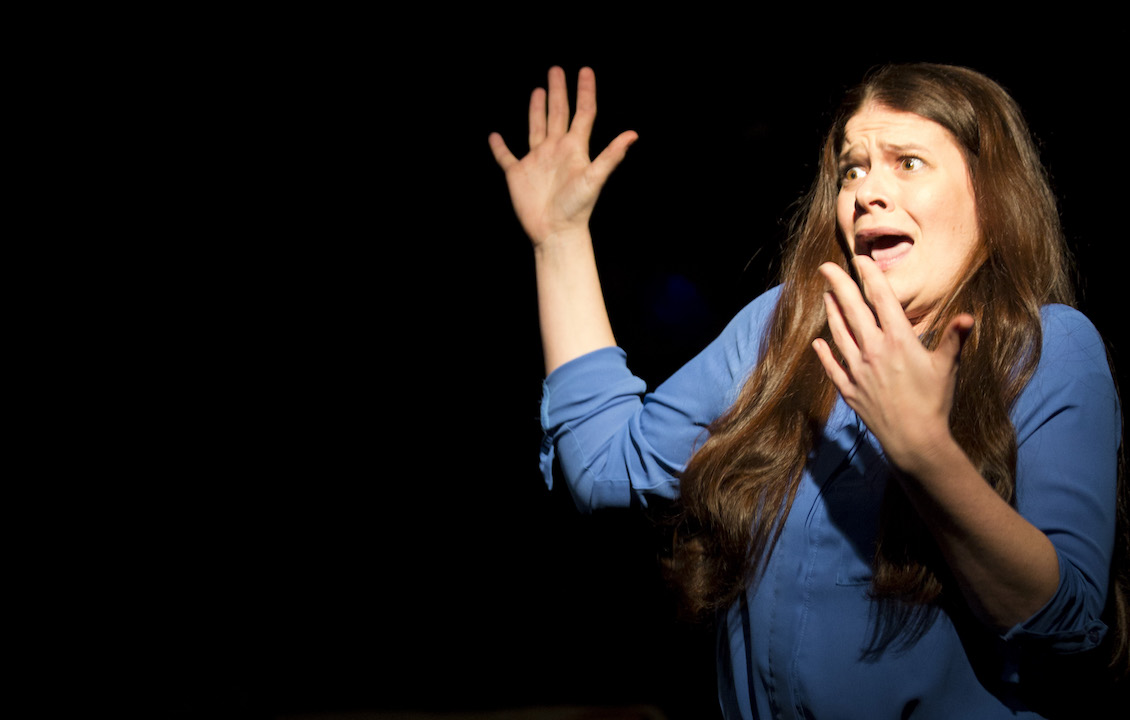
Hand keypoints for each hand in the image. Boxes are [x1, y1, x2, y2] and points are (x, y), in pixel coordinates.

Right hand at [489, 67, 637, 246]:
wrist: (555, 232)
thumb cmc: (577, 208)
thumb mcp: (595, 178)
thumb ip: (611, 155)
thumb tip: (633, 134)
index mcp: (574, 148)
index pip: (583, 113)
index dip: (585, 92)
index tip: (585, 71)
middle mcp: (556, 150)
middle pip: (558, 113)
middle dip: (558, 91)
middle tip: (556, 69)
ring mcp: (536, 161)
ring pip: (536, 127)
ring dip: (536, 110)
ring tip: (538, 91)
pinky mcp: (517, 174)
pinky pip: (506, 157)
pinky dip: (500, 147)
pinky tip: (495, 136)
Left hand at [812, 257, 973, 473]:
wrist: (915, 440)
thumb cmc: (935, 402)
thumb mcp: (947, 367)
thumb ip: (954, 339)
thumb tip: (968, 316)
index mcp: (899, 340)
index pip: (881, 299)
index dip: (871, 276)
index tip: (860, 259)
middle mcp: (874, 351)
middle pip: (852, 310)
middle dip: (839, 285)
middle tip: (826, 267)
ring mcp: (858, 370)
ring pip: (840, 334)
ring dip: (831, 313)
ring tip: (826, 296)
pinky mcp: (850, 390)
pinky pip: (833, 367)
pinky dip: (825, 354)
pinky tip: (818, 343)